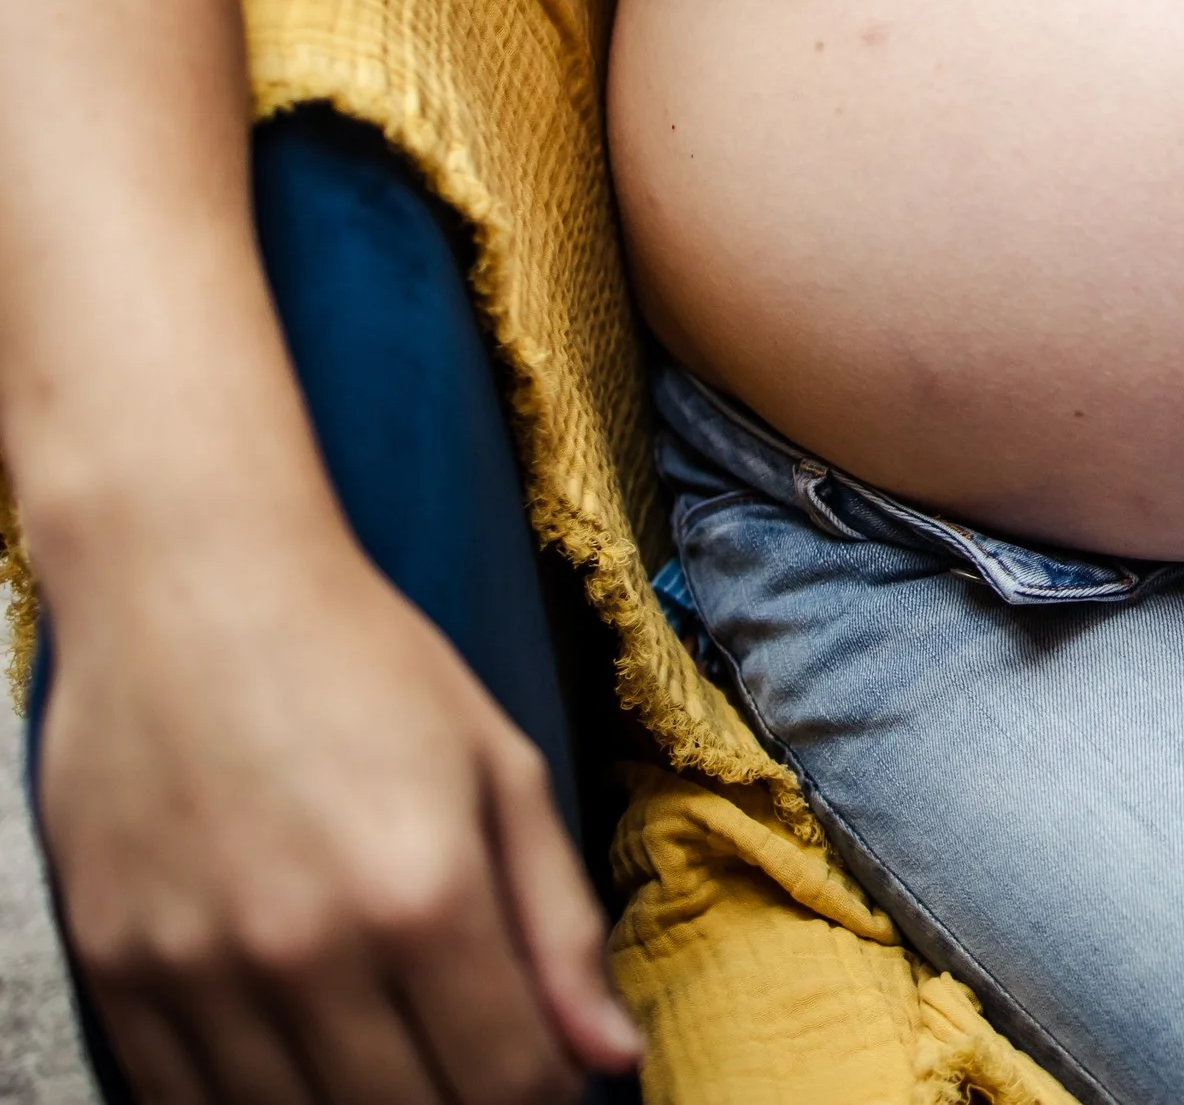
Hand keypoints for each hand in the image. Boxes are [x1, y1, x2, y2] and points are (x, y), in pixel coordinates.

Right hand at [39, 523, 642, 1104]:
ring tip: (394, 1053)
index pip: (507, 1082)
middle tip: (473, 1063)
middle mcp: (307, 947)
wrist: (189, 585)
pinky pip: (184, 1103)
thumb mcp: (497, 766)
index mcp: (424, 892)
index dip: (544, 1096)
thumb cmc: (362, 661)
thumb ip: (557, 922)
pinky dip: (251, 1102)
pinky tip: (298, 1055)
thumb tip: (613, 1058)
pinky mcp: (116, 970)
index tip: (549, 1076)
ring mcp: (198, 969)